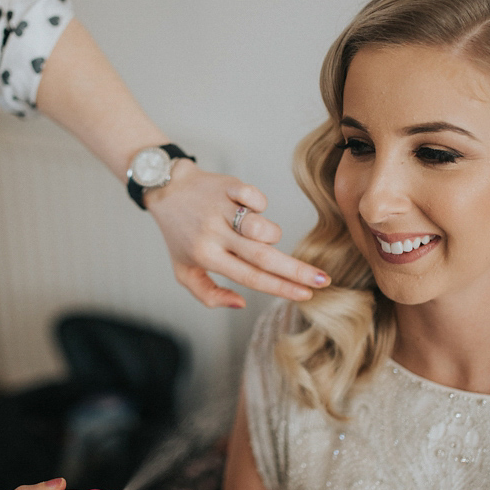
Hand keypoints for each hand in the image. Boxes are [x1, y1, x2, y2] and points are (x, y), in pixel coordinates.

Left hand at [145, 161, 329, 307]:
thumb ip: (208, 294)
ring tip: (265, 236)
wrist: (166, 190)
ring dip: (272, 234)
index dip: (281, 288)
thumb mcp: (184, 271)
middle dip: (296, 270)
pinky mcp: (227, 186)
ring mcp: (221, 209)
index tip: (307, 295)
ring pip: (261, 227)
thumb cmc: (180, 235)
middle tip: (323, 280)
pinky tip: (253, 207)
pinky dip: (261, 203)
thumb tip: (241, 303)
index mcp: (207, 257)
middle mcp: (215, 235)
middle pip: (262, 256)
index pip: (250, 277)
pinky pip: (254, 195)